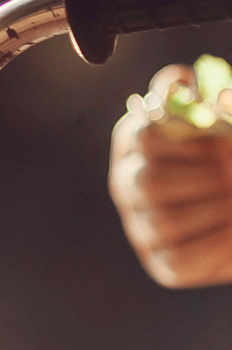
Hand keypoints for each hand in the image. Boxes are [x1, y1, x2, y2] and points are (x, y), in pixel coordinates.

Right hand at [111, 67, 231, 288]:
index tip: (224, 142)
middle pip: (149, 183)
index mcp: (136, 140)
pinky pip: (182, 259)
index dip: (190, 143)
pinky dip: (220, 244)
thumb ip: (213, 102)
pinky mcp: (165, 264)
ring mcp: (142, 226)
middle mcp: (127, 183)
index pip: (142, 137)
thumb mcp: (227, 126)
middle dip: (206, 181)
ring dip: (216, 210)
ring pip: (165, 222)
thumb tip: (192, 85)